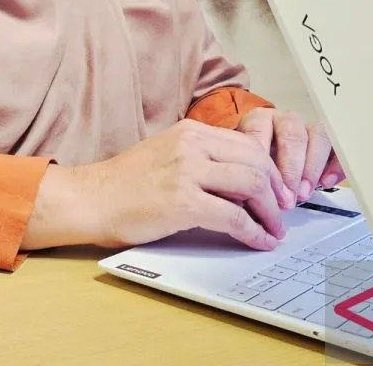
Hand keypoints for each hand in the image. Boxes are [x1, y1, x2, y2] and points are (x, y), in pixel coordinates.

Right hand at [53, 119, 297, 251]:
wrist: (91, 199)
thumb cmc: (125, 182)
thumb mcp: (167, 153)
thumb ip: (202, 157)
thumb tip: (239, 179)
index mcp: (191, 130)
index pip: (247, 143)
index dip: (269, 169)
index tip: (275, 190)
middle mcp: (193, 144)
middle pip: (256, 160)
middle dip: (276, 190)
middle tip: (281, 211)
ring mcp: (188, 171)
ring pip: (252, 184)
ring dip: (270, 211)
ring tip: (273, 229)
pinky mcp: (183, 202)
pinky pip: (234, 217)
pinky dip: (254, 232)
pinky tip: (259, 241)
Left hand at [237, 108, 344, 202]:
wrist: (262, 169)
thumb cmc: (253, 168)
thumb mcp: (243, 170)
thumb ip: (245, 177)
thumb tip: (246, 198)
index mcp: (259, 120)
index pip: (261, 130)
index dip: (264, 161)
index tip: (266, 188)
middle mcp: (285, 120)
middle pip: (292, 134)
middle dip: (291, 168)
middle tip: (287, 195)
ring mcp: (308, 129)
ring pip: (318, 136)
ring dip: (312, 167)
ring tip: (304, 193)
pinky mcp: (328, 142)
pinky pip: (338, 148)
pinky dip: (335, 165)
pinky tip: (325, 183)